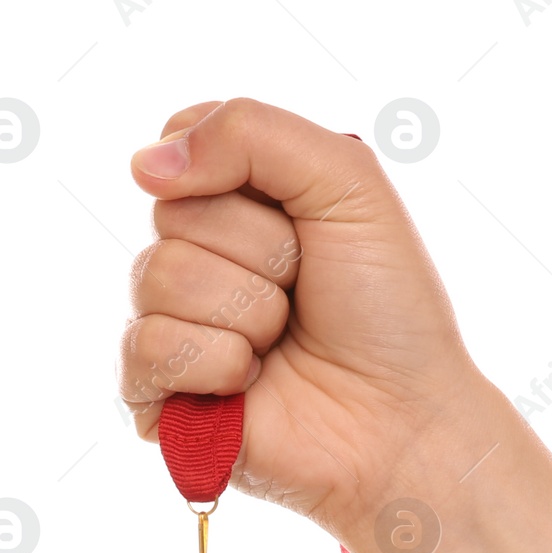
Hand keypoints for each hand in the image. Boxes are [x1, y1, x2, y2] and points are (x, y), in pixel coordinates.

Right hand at [121, 98, 496, 543]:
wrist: (407, 420)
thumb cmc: (390, 312)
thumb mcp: (349, 185)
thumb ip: (253, 132)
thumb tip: (147, 163)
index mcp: (236, 205)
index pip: (181, 146)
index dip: (241, 177)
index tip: (302, 220)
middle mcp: (198, 261)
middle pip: (173, 212)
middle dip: (261, 251)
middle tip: (305, 293)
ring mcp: (176, 328)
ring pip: (158, 276)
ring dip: (247, 311)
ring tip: (286, 343)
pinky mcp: (162, 398)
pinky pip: (143, 349)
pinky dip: (215, 363)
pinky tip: (254, 384)